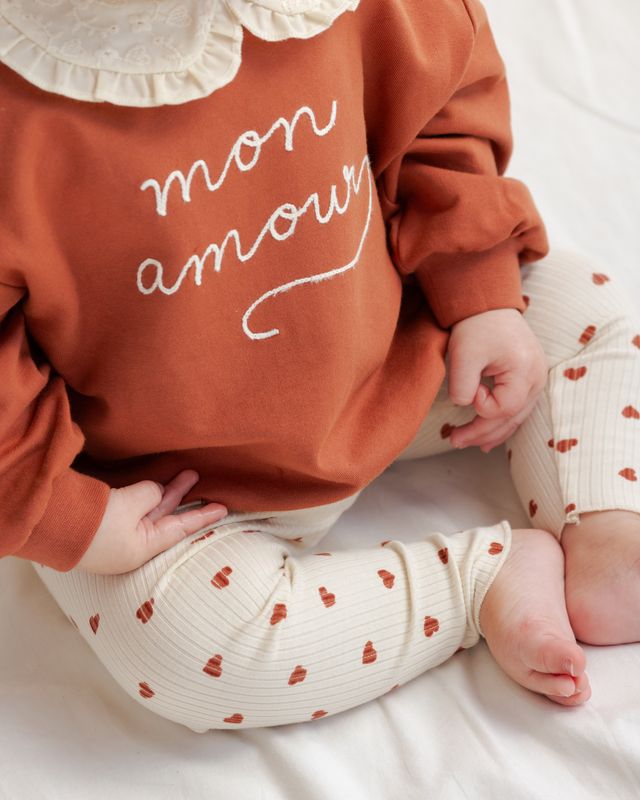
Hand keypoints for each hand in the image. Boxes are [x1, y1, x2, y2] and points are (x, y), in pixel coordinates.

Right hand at [75, 469, 227, 574]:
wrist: (51, 526)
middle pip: (166, 518)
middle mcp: (132, 545)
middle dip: (183, 497)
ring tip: (186, 474)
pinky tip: (155, 484)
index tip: (224, 509)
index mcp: (143, 549)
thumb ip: (150, 495)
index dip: (203, 516)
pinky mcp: (102, 524)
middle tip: (198, 477)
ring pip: (149, 510)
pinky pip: (133, 508)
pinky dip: (146, 495)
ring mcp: (116, 536)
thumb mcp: (130, 505)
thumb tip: (154, 491)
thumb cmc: (94, 522)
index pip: (181, 529)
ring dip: (166, 492)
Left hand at [446, 308, 548, 451]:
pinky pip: (517, 408)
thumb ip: (462, 385)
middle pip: (511, 418)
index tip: (466, 392)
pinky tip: (488, 436)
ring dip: (491, 432)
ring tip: (468, 443)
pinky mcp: (529, 378)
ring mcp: (536, 379)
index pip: (504, 408)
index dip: (481, 408)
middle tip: (453, 440)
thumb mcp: (463, 354)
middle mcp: (537, 378)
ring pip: (516, 417)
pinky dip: (501, 422)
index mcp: (525, 371)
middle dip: (481, 432)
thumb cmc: (477, 325)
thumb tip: (464, 406)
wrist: (488, 304)